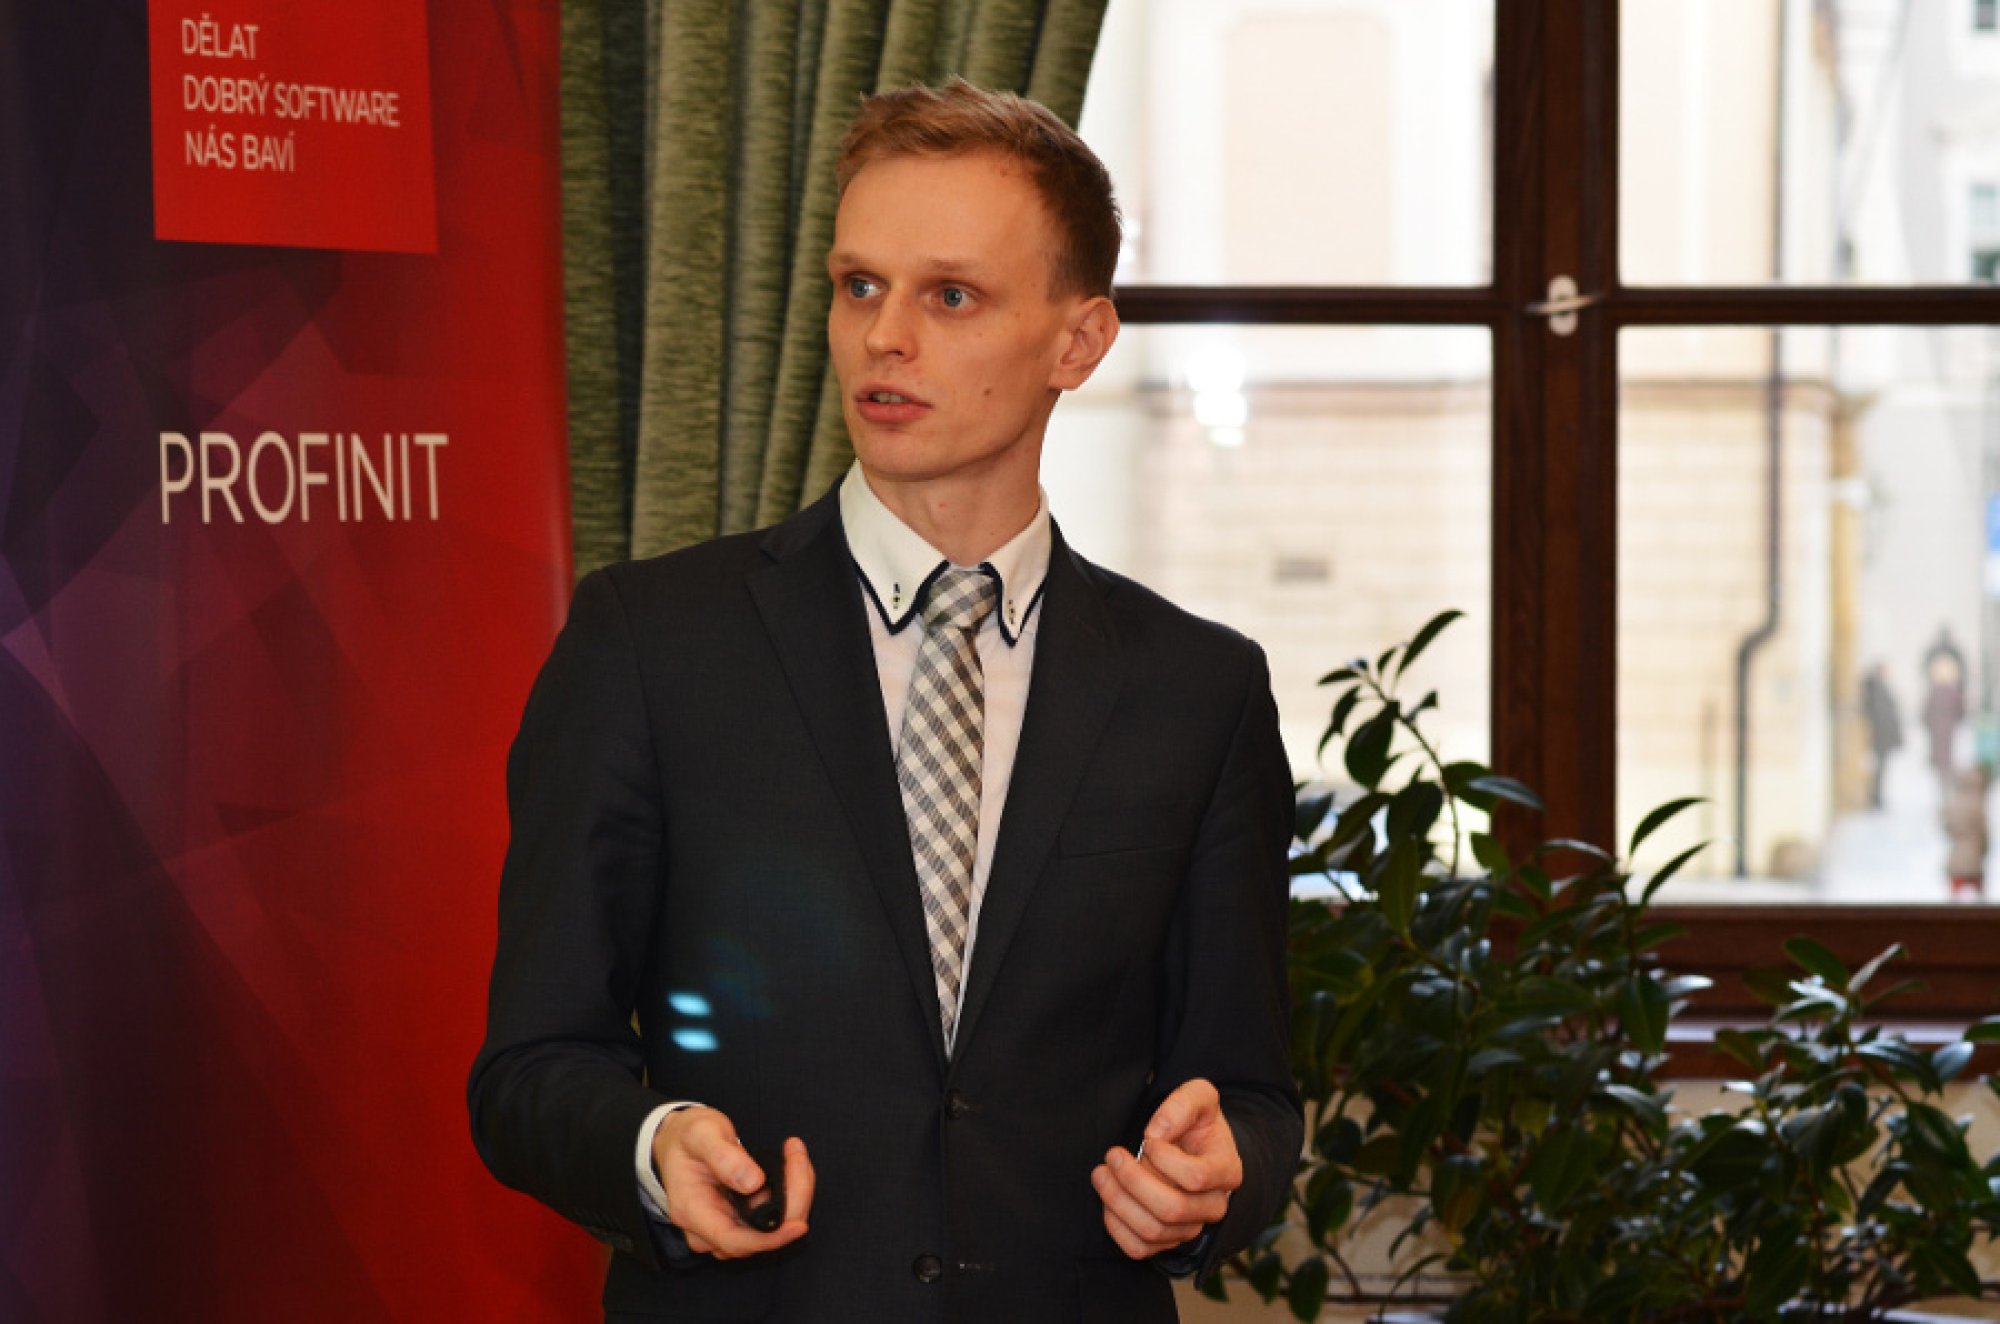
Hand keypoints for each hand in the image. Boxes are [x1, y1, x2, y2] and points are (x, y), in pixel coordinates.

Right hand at [651, 1107, 814, 1258]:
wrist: (676, 1140)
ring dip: (794, 1197)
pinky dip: (789, 1195)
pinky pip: (769, 1220)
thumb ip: (724, 1156)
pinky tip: (792, 1167)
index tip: (798, 1225)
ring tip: (795, 1156)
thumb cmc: (685, 1137)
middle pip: (759, 1237)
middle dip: (791, 1201)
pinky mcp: (737, 1222)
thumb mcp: (700, 1134)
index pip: (734, 1241)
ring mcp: (722, 1228)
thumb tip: (753, 1182)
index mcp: (692, 1212)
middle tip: (798, 1157)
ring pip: (769, 1230)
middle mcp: (706, 1229)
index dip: (769, 1239)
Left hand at [1091, 1078, 1240, 1259]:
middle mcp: (1213, 1206)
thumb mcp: (1200, 1097)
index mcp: (1227, 1171)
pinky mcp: (1167, 1240)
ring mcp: (1190, 1227)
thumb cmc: (1196, 1123)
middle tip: (1112, 1155)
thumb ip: (1183, 1103)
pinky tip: (1107, 1199)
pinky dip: (1116, 1227)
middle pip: (1171, 1209)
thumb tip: (1156, 1132)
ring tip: (1102, 1173)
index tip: (1148, 1139)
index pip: (1195, 1177)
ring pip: (1152, 1231)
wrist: (1194, 1149)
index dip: (1164, 1158)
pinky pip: (1139, 1248)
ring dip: (1118, 1201)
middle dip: (1133, 1181)